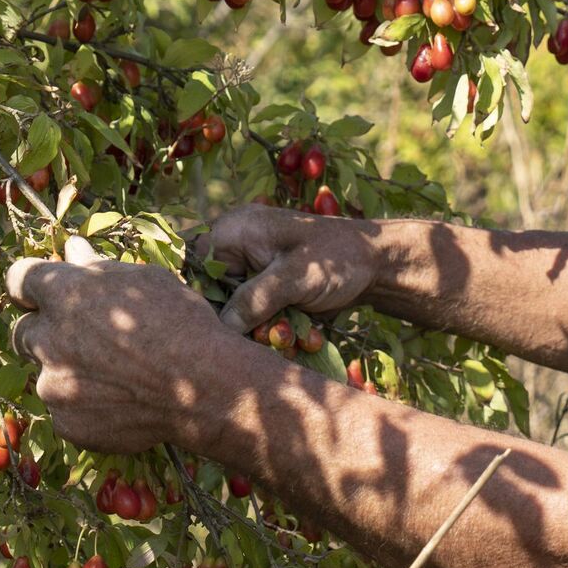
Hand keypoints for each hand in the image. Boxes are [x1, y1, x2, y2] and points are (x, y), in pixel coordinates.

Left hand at [5, 236, 238, 454]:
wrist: (205, 389)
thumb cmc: (182, 324)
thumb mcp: (146, 281)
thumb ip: (99, 268)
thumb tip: (73, 248)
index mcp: (65, 294)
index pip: (19, 279)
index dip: (32, 286)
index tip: (47, 293)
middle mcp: (48, 338)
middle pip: (22, 331)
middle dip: (46, 332)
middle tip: (85, 338)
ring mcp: (54, 385)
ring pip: (46, 374)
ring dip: (68, 372)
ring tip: (115, 376)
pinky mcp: (66, 423)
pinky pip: (65, 411)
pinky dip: (85, 406)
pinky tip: (121, 402)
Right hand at [201, 203, 382, 332]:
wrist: (376, 265)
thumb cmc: (338, 259)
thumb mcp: (296, 277)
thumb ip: (256, 299)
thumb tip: (221, 327)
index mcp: (234, 230)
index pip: (191, 263)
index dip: (196, 295)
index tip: (213, 325)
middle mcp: (235, 250)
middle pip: (209, 293)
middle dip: (234, 321)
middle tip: (261, 334)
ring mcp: (250, 272)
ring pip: (232, 312)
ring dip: (258, 330)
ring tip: (290, 335)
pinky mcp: (264, 292)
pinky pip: (252, 317)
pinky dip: (272, 330)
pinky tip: (299, 336)